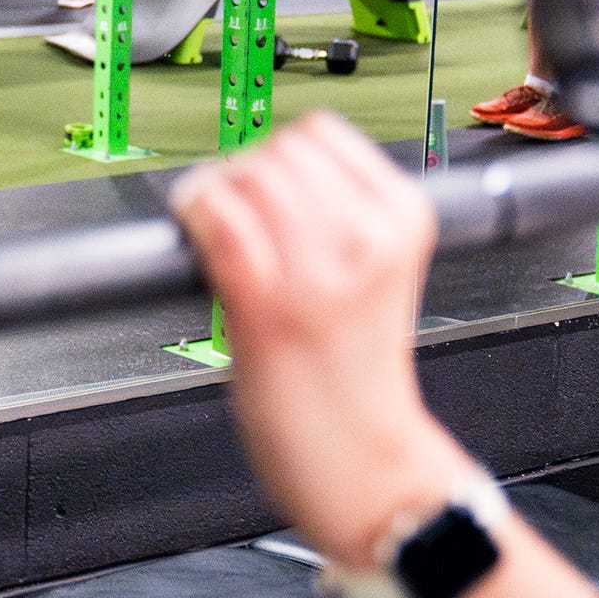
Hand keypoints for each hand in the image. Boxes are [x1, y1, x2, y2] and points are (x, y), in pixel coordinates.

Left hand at [172, 111, 471, 567]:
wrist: (364, 464)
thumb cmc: (357, 377)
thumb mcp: (375, 274)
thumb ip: (336, 219)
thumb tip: (262, 171)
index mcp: (404, 219)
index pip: (321, 133)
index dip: (278, 154)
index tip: (263, 186)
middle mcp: (368, 237)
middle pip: (276, 151)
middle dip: (242, 175)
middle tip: (234, 218)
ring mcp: (319, 272)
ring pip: (245, 177)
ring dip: (215, 196)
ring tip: (214, 231)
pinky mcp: (270, 307)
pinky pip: (218, 222)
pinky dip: (196, 216)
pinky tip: (194, 233)